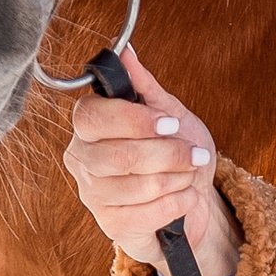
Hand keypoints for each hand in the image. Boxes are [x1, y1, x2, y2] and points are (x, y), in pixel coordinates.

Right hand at [61, 45, 239, 275]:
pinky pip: (149, 213)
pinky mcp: (112, 225)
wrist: (191, 196)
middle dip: (168, 154)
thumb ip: (143, 84)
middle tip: (194, 153)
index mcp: (88, 125)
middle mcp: (81, 159)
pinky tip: (186, 196)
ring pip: (137, 186)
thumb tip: (125, 49)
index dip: (135, 120)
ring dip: (177, 178)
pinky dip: (179, 202)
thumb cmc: (173, 147)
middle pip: (120, 156)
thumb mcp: (167, 111)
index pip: (93, 118)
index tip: (171, 123)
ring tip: (190, 173)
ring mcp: (93, 195)